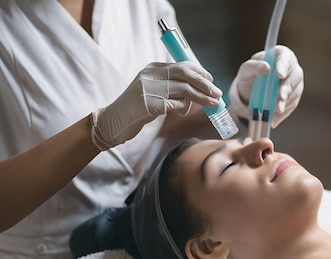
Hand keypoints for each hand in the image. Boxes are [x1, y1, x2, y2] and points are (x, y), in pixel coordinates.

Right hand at [91, 62, 221, 149]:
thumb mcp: (152, 91)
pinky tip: (182, 112)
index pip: (182, 65)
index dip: (199, 72)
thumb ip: (170, 87)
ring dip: (201, 97)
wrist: (113, 121)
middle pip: (185, 74)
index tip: (210, 79)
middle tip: (217, 93)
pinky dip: (183, 108)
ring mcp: (149, 89)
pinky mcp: (149, 105)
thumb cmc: (135, 108)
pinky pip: (175, 105)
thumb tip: (198, 88)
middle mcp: (151, 75)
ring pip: (184, 90)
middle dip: (204, 83)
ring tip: (213, 104)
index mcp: (152, 69)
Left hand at [228, 45, 303, 127]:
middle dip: (286, 90)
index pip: (285, 58)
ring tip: (275, 113)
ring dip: (285, 104)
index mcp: (280, 55)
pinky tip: (274, 119)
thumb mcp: (246, 71)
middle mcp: (291, 68)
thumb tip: (265, 67)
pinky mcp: (294, 97)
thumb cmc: (250, 76)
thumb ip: (252, 67)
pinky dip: (283, 113)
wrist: (251, 91)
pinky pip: (291, 105)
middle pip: (294, 77)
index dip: (283, 66)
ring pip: (295, 93)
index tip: (280, 75)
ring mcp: (294, 83)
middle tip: (280, 100)